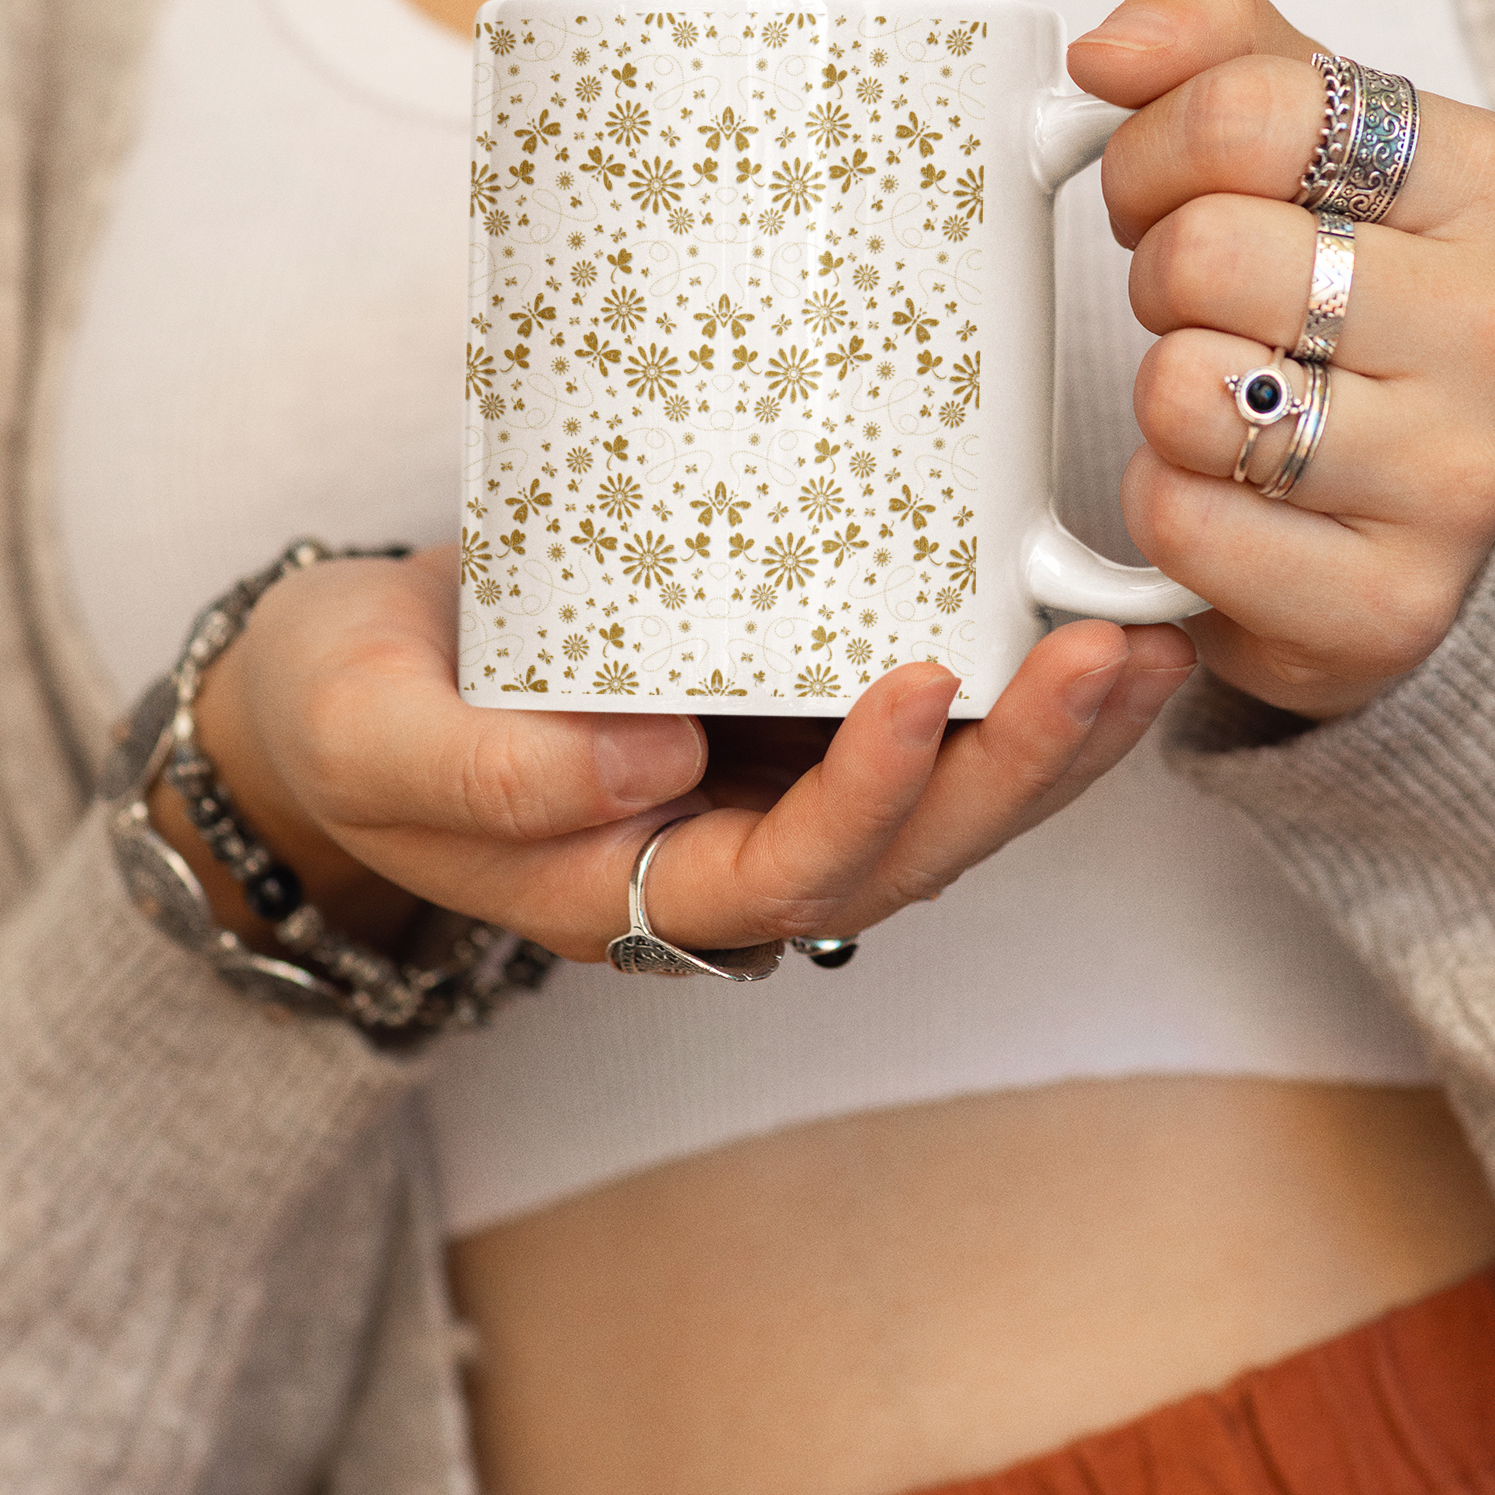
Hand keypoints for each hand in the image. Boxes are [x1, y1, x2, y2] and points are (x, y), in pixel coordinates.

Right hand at [160, 547, 1193, 961]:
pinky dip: (1017, 675)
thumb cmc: (343, 713)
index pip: (791, 873)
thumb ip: (486, 776)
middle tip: (1110, 655)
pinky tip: (1089, 603)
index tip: (922, 680)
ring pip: (951, 797)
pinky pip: (929, 716)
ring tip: (1151, 638)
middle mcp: (731, 856)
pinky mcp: (789, 703)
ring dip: (1060, 734)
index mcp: (635, 890)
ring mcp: (773, 783)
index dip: (872, 794)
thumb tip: (658, 772)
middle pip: (915, 848)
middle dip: (1026, 764)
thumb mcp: (367, 736)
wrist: (344, 680)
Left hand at [1072, 0, 1494, 720]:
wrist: (1403, 500)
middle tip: (1196, 306)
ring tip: (1223, 396)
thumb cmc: (1333, 283)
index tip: (1163, 189)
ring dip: (1160, 395)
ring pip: (1186, 392)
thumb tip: (1110, 52)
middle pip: (1204, 251)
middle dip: (1155, 275)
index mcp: (1492, 180)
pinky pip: (1182, 526)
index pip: (1243, 110)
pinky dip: (1164, 508)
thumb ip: (1203, 27)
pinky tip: (1227, 497)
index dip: (1151, 149)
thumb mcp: (1289, 122)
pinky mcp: (1395, 606)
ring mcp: (1466, 480)